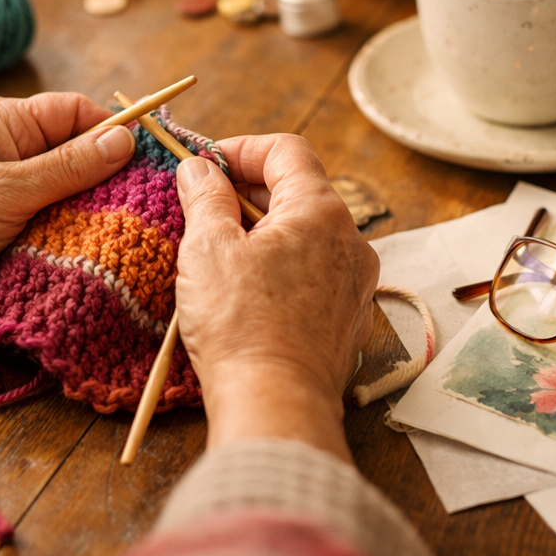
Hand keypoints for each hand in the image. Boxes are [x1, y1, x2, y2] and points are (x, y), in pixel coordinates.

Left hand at [0, 93, 134, 337]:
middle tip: (148, 199)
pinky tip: (109, 249)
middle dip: (113, 177)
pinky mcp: (26, 233)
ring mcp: (25, 196)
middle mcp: (22, 155)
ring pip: (81, 196)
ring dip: (100, 213)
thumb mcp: (6, 188)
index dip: (113, 130)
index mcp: (11, 126)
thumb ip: (68, 167)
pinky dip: (84, 238)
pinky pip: (67, 228)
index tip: (147, 154)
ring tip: (133, 228)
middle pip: (85, 156)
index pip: (77, 113)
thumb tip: (126, 140)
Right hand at [174, 134, 378, 462]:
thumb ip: (206, 196)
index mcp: (321, 211)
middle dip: (248, 190)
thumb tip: (199, 169)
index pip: (286, 150)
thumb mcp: (209, 248)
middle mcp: (350, 239)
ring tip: (220, 247)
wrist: (277, 406)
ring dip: (264, 228)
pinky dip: (283, 263)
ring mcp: (355, 280)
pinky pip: (315, 270)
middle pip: (298, 189)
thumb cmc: (241, 325)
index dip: (241, 149)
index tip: (205, 164)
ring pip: (307, 232)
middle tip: (204, 205)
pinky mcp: (349, 316)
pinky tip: (248, 286)